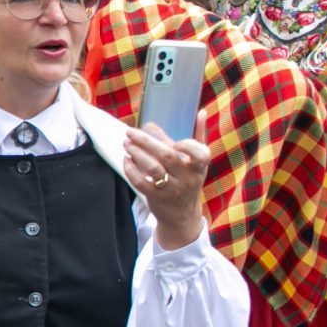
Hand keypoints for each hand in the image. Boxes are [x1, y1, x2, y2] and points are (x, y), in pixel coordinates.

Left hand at [125, 125, 209, 251]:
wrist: (182, 215)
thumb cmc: (189, 180)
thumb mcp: (199, 162)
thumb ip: (199, 135)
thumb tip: (201, 111)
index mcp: (199, 166)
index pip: (200, 155)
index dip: (188, 146)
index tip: (175, 141)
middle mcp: (187, 178)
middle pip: (167, 156)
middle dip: (146, 141)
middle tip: (130, 132)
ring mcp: (171, 189)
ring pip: (152, 168)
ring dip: (136, 153)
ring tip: (126, 143)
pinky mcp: (156, 198)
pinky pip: (141, 182)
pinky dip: (131, 170)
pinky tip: (126, 160)